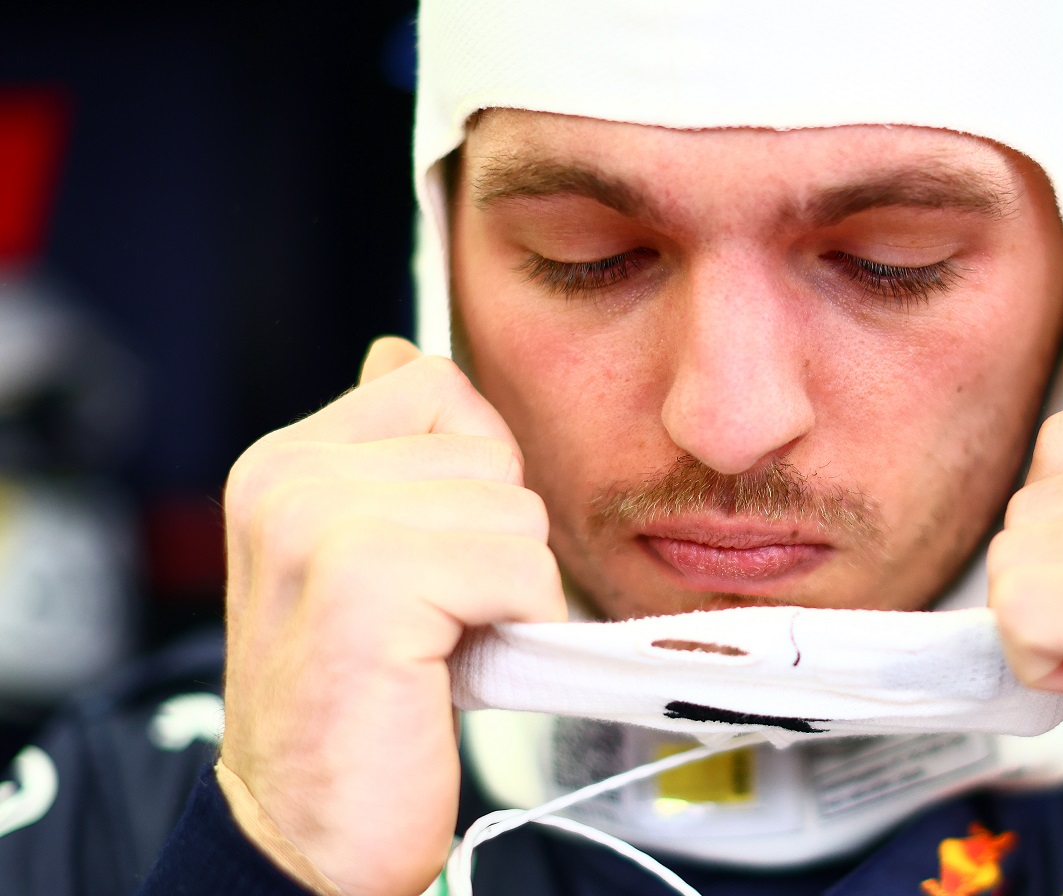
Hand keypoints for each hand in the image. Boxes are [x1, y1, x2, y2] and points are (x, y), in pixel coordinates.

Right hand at [216, 338, 564, 895]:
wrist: (311, 833)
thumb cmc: (361, 701)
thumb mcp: (367, 558)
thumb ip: (391, 459)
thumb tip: (401, 351)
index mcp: (285, 461)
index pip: (436, 386)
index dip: (476, 476)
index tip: (438, 555)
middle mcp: (288, 479)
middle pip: (488, 450)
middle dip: (496, 542)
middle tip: (435, 617)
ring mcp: (318, 526)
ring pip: (514, 509)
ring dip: (509, 590)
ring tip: (439, 645)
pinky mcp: (364, 585)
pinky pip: (519, 566)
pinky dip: (517, 625)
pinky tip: (454, 669)